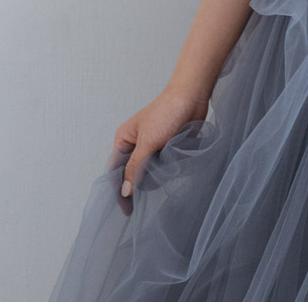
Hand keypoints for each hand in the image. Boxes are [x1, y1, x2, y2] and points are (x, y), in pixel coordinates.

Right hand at [113, 84, 208, 205]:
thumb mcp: (148, 142)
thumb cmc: (166, 113)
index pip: (116, 170)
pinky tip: (173, 166)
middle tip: (152, 186)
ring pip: (149, 173)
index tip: (127, 210)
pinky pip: (162, 168)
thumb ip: (135, 168)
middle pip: (132, 174)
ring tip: (166, 167)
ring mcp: (151, 148)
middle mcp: (135, 145)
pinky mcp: (166, 149)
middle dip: (141, 182)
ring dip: (156, 175)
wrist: (191, 98)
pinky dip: (167, 170)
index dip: (120, 190)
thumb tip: (124, 192)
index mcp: (124, 140)